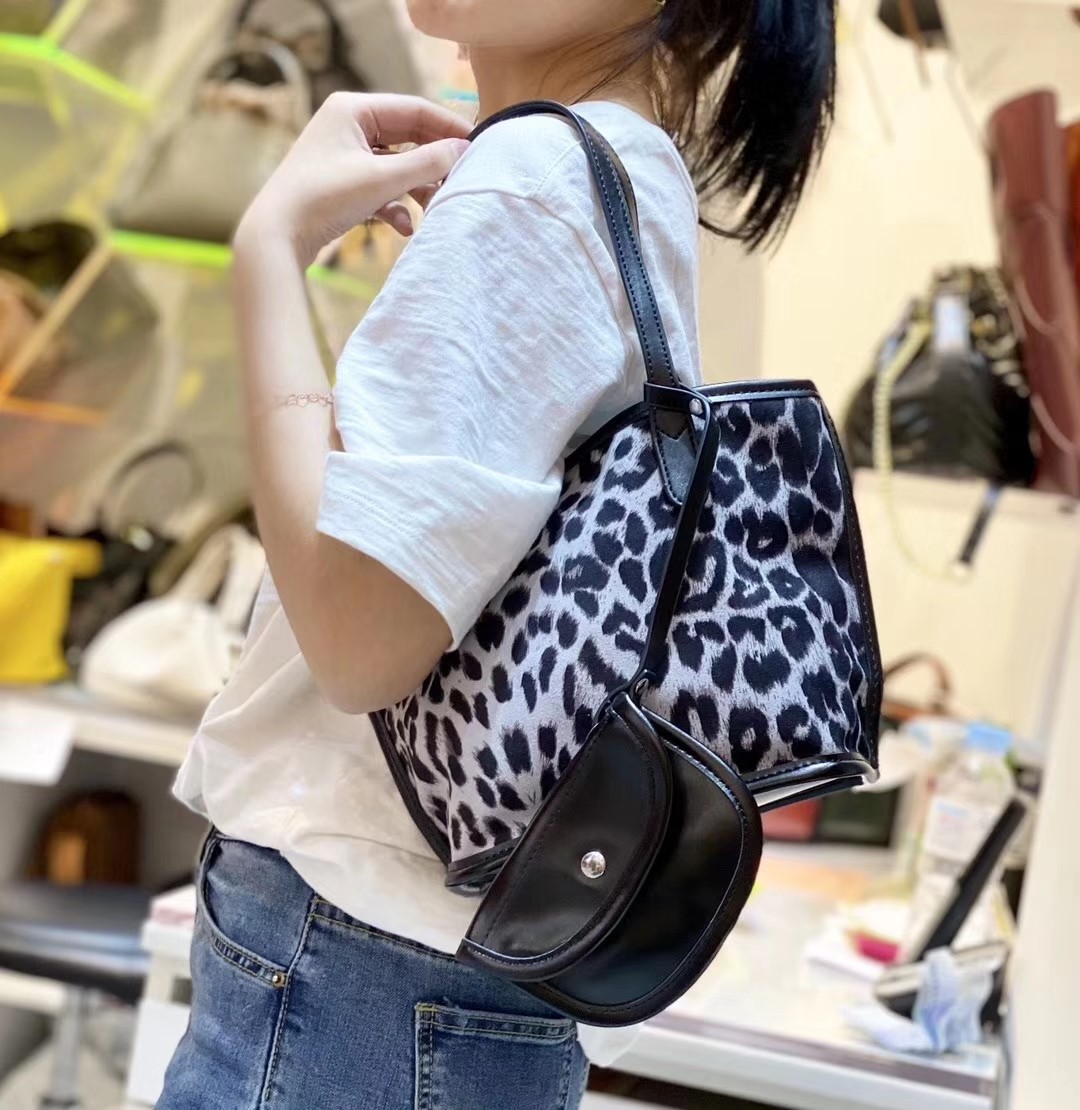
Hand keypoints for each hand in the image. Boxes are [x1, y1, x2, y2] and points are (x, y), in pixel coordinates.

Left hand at [236, 92, 471, 266]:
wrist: (276, 237)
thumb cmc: (323, 198)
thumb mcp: (381, 179)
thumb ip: (427, 164)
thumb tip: (463, 151)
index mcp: (353, 109)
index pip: (413, 109)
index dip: (447, 128)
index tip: (476, 147)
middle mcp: (347, 126)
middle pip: (407, 138)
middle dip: (432, 164)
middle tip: (460, 181)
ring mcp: (344, 156)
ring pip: (396, 167)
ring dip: (416, 189)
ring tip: (434, 209)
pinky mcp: (342, 185)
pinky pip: (380, 188)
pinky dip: (395, 206)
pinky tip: (403, 227)